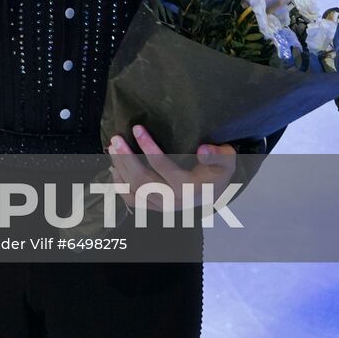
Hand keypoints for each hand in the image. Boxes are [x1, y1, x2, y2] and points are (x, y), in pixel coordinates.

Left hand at [107, 125, 236, 210]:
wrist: (215, 192)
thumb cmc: (218, 171)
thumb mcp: (226, 160)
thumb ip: (217, 154)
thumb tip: (202, 150)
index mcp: (189, 188)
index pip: (162, 166)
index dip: (148, 146)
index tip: (137, 128)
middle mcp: (173, 201)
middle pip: (142, 179)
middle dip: (126, 157)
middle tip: (116, 138)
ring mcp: (162, 207)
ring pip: (133, 189)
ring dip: (120, 168)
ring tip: (112, 147)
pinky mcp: (154, 209)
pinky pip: (131, 200)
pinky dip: (119, 186)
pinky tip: (114, 169)